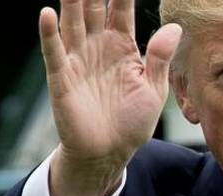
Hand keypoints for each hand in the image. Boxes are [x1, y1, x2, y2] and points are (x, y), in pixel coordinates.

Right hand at [38, 0, 181, 195]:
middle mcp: (97, 47)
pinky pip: (54, 52)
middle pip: (92, 8)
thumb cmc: (132, 122)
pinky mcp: (62, 78)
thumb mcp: (153, 90)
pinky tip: (48, 13)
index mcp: (122, 47)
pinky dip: (49, 34)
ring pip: (72, 22)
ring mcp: (77, 60)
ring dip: (71, 2)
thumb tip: (175, 28)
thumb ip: (160, 58)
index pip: (120, 10)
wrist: (109, 153)